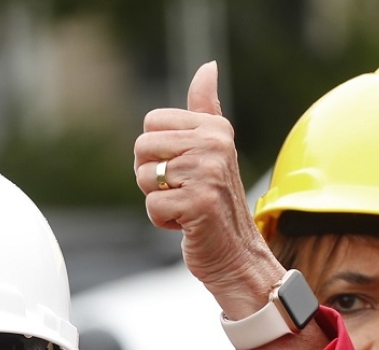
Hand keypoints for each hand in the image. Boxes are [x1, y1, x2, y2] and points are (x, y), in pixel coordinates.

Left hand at [133, 61, 285, 321]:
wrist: (237, 253)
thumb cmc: (217, 201)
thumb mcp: (214, 149)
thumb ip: (205, 108)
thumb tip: (207, 67)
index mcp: (216, 128)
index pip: (150, 123)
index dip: (156, 152)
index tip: (182, 169)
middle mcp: (215, 145)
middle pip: (142, 147)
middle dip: (151, 176)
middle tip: (181, 191)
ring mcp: (208, 173)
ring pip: (144, 178)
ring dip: (158, 200)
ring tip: (186, 206)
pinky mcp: (199, 203)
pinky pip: (151, 205)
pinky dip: (163, 221)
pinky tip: (187, 224)